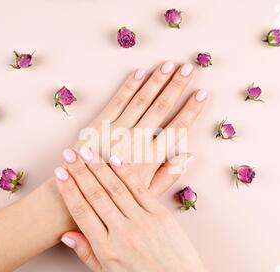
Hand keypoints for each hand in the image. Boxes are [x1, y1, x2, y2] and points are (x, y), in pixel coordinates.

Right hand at [54, 149, 224, 271]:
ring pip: (115, 188)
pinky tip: (114, 160)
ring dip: (99, 167)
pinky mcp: (160, 214)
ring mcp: (143, 221)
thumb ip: (86, 254)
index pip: (81, 212)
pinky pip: (140, 189)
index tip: (59, 174)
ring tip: (86, 152)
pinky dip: (126, 173)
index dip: (69, 190)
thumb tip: (65, 235)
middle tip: (68, 154)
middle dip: (79, 172)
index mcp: (107, 249)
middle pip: (96, 195)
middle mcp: (123, 232)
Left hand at [73, 61, 206, 193]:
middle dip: (176, 87)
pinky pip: (116, 102)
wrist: (77, 196)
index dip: (191, 110)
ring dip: (156, 81)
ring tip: (169, 65)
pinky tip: (140, 73)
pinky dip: (129, 86)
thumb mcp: (146, 194)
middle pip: (160, 108)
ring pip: (141, 101)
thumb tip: (190, 155)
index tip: (202, 94)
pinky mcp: (97, 126)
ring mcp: (115, 131)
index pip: (177, 129)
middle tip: (189, 69)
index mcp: (149, 159)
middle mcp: (135, 142)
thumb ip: (168, 176)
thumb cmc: (114, 198)